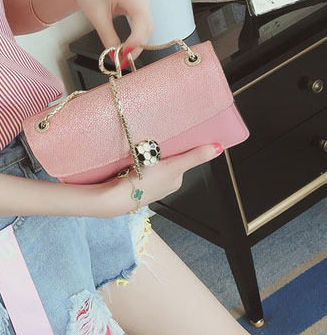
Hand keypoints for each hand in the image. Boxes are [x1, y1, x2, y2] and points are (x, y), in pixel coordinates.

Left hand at [68, 0, 152, 65]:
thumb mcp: (96, 15)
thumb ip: (107, 36)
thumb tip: (116, 54)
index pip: (141, 20)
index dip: (136, 39)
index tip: (125, 54)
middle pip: (147, 26)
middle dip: (136, 46)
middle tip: (122, 61)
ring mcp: (142, 0)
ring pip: (147, 28)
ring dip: (137, 44)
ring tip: (122, 55)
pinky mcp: (140, 6)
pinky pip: (143, 25)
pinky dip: (136, 38)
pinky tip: (126, 46)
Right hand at [97, 143, 223, 216]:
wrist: (114, 197)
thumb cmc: (144, 184)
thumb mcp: (174, 167)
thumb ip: (194, 157)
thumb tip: (218, 149)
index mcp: (175, 181)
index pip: (180, 159)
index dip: (177, 148)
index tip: (171, 137)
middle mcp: (163, 185)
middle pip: (166, 161)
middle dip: (161, 151)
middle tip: (153, 140)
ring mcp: (146, 184)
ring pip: (151, 164)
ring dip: (147, 156)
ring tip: (141, 146)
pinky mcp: (131, 182)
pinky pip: (137, 168)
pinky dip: (135, 162)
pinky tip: (131, 157)